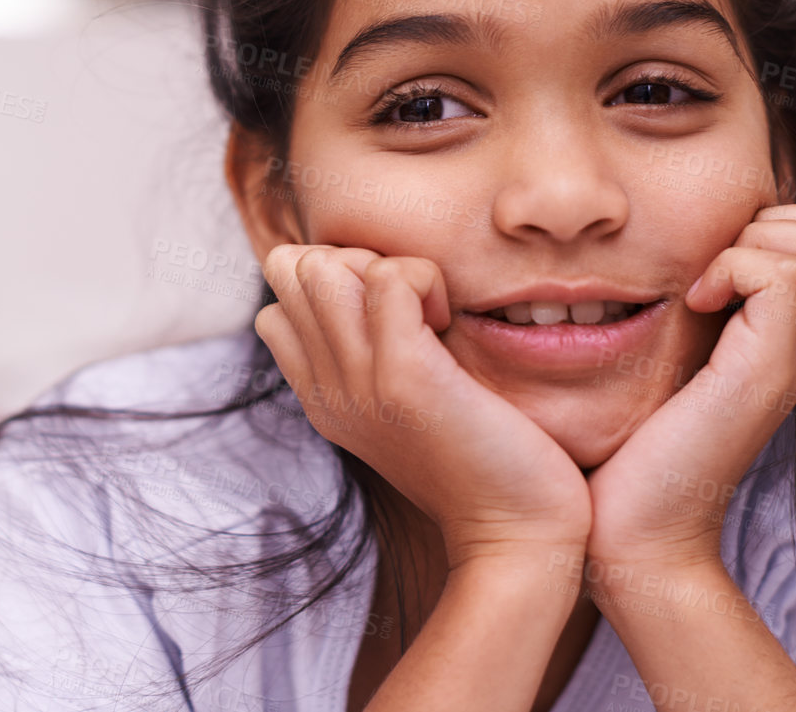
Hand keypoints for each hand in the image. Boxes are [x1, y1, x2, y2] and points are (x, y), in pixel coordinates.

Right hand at [257, 243, 592, 569]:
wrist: (517, 535)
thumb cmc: (482, 462)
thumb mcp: (408, 407)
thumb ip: (378, 357)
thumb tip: (383, 290)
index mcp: (321, 397)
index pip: (278, 303)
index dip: (334, 284)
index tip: (391, 319)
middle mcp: (326, 388)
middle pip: (289, 269)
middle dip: (352, 261)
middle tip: (410, 307)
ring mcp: (357, 382)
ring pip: (323, 266)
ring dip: (385, 267)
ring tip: (426, 313)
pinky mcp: (402, 376)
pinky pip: (389, 277)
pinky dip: (424, 279)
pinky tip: (448, 324)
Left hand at [581, 202, 795, 578]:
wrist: (634, 532)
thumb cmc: (633, 448)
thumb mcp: (672, 357)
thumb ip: (695, 308)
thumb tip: (678, 253)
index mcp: (788, 334)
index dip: (781, 217)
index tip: (716, 258)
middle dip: (777, 217)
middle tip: (715, 266)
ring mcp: (794, 357)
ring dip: (753, 240)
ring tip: (705, 288)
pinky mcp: (766, 373)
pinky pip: (782, 274)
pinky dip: (733, 267)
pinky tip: (694, 306)